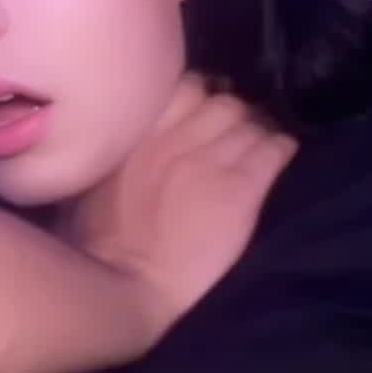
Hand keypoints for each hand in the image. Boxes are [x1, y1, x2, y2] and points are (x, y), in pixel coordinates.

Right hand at [57, 76, 296, 339]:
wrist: (125, 284)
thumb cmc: (94, 241)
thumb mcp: (90, 178)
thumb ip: (117, 148)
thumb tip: (129, 134)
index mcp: (139, 129)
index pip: (184, 88)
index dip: (199, 101)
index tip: (202, 115)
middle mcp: (178, 134)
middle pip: (223, 101)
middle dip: (232, 114)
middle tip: (233, 135)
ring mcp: (212, 158)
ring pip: (252, 120)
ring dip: (258, 130)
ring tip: (257, 146)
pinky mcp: (242, 188)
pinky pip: (275, 149)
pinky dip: (281, 148)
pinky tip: (279, 156)